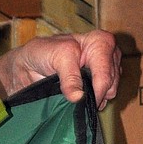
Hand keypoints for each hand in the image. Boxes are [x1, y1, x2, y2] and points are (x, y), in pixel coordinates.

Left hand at [0, 30, 120, 109]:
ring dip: (94, 98)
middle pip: (111, 83)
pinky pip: (106, 99)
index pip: (106, 71)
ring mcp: (107, 70)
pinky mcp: (102, 83)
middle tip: (75, 95)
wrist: (30, 65)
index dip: (97, 88)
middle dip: (95, 93)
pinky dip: (94, 102)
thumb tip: (80, 98)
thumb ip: (70, 77)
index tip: (81, 100)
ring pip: (111, 92)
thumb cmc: (42, 53)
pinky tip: (81, 97)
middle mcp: (108, 54)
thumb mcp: (57, 58)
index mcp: (100, 42)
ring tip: (75, 94)